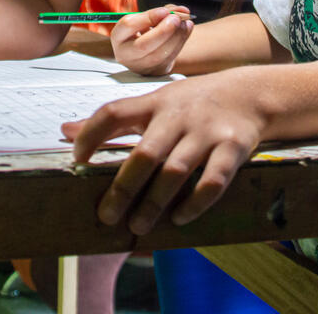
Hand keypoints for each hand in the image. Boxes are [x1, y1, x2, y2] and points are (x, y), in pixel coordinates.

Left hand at [62, 69, 264, 234]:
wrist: (252, 93)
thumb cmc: (193, 102)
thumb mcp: (154, 101)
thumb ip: (114, 118)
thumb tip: (65, 130)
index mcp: (154, 103)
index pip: (114, 112)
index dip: (91, 135)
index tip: (75, 160)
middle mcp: (178, 116)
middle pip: (145, 152)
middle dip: (123, 187)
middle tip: (106, 215)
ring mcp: (206, 132)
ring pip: (176, 170)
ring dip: (155, 202)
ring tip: (138, 225)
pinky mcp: (233, 148)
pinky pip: (213, 181)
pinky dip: (195, 203)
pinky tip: (180, 218)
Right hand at [110, 5, 192, 75]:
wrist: (146, 50)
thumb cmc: (145, 29)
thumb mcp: (146, 18)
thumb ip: (162, 12)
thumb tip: (182, 11)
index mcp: (118, 36)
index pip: (129, 26)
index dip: (148, 17)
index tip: (164, 11)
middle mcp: (125, 54)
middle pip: (143, 45)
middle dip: (163, 31)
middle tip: (176, 19)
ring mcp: (140, 66)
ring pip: (159, 55)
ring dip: (176, 37)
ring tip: (185, 23)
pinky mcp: (155, 72)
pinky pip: (169, 59)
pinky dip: (181, 42)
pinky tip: (186, 30)